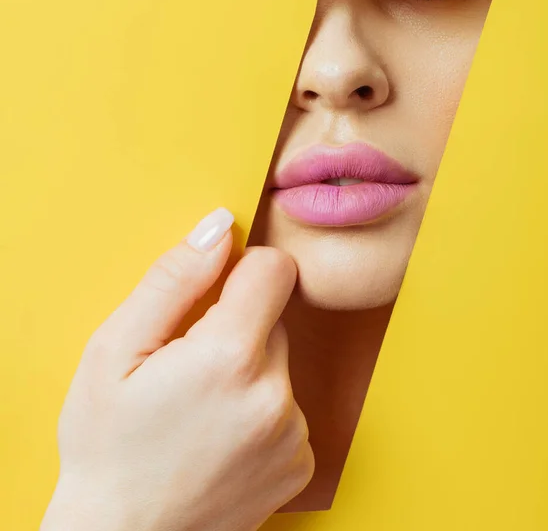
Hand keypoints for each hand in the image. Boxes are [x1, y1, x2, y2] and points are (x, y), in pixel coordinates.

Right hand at [41, 208, 313, 530]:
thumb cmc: (108, 445)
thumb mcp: (114, 351)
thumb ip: (173, 279)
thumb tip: (219, 226)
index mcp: (229, 357)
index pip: (275, 268)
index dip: (244, 270)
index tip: (216, 292)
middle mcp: (276, 395)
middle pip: (274, 317)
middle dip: (235, 327)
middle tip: (189, 365)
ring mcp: (293, 433)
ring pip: (279, 361)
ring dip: (247, 368)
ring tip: (201, 405)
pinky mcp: (300, 459)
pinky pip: (288, 403)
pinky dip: (260, 407)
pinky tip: (222, 433)